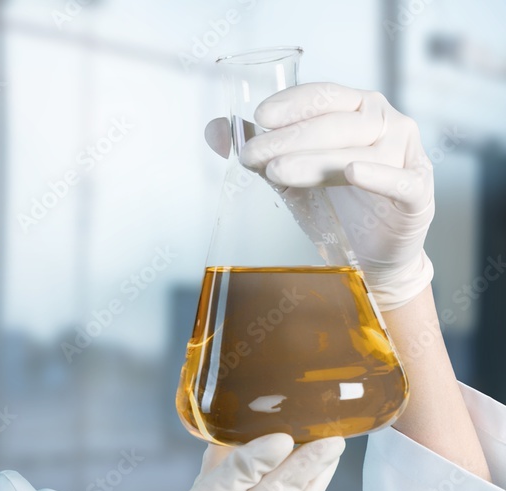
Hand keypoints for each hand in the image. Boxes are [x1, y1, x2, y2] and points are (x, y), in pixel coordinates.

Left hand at [206, 83, 434, 310]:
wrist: (372, 252)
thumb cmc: (335, 205)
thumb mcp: (292, 175)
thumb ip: (261, 150)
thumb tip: (214, 131)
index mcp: (358, 109)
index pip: (324, 96)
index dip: (292, 104)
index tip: (259, 117)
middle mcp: (386, 124)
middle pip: (335, 123)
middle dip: (289, 138)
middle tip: (251, 155)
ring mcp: (406, 155)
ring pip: (357, 151)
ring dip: (313, 159)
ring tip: (276, 172)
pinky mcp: (418, 192)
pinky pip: (399, 180)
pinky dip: (378, 175)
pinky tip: (353, 172)